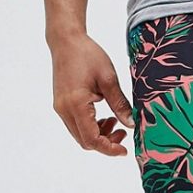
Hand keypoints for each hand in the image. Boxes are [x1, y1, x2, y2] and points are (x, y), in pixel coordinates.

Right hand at [49, 33, 133, 155]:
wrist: (67, 41)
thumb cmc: (88, 55)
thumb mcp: (109, 79)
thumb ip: (120, 104)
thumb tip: (132, 124)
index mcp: (76, 104)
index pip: (92, 139)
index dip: (109, 148)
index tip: (124, 150)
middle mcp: (64, 110)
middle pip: (85, 141)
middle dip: (106, 142)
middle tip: (123, 132)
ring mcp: (60, 108)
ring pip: (80, 135)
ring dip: (98, 134)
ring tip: (115, 121)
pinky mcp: (61, 105)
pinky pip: (76, 125)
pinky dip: (91, 126)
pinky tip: (104, 116)